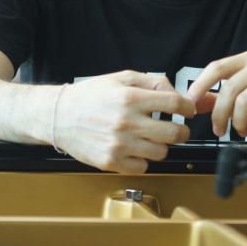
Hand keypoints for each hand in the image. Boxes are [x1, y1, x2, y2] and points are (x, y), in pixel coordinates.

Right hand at [53, 70, 194, 173]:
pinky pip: (143, 167)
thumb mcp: (121, 78)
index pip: (175, 104)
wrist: (58, 116)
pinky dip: (143, 160)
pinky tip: (134, 149)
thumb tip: (176, 93)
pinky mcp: (110, 162)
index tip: (188, 111)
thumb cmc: (90, 96)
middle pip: (174, 133)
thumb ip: (151, 81)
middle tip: (176, 129)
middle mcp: (126, 122)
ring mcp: (118, 145)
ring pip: (161, 153)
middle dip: (181, 131)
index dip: (188, 108)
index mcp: (130, 98)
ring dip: (160, 146)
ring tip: (149, 138)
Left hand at [185, 52, 246, 139]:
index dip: (201, 85)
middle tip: (219, 130)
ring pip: (245, 101)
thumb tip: (192, 102)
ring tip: (242, 131)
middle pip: (230, 88)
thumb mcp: (241, 100)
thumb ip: (217, 99)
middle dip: (220, 114)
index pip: (218, 67)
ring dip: (239, 122)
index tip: (190, 102)